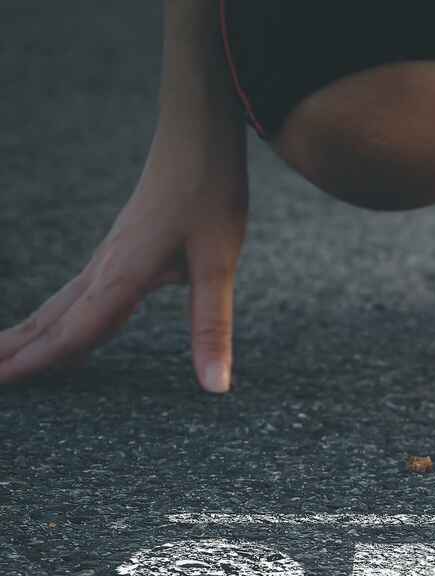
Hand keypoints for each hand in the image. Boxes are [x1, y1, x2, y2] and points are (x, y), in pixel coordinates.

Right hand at [0, 118, 247, 392]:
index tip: (4, 383)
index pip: (76, 330)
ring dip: (32, 333)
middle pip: (54, 319)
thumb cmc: (210, 192)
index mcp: (124, 274)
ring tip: (3, 355)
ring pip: (61, 304)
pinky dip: (61, 316)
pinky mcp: (120, 246)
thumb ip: (211, 328)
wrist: (197, 134)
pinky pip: (80, 292)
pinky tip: (63, 323)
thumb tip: (215, 388)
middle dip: (18, 350)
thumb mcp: (220, 264)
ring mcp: (109, 255)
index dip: (42, 361)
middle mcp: (106, 266)